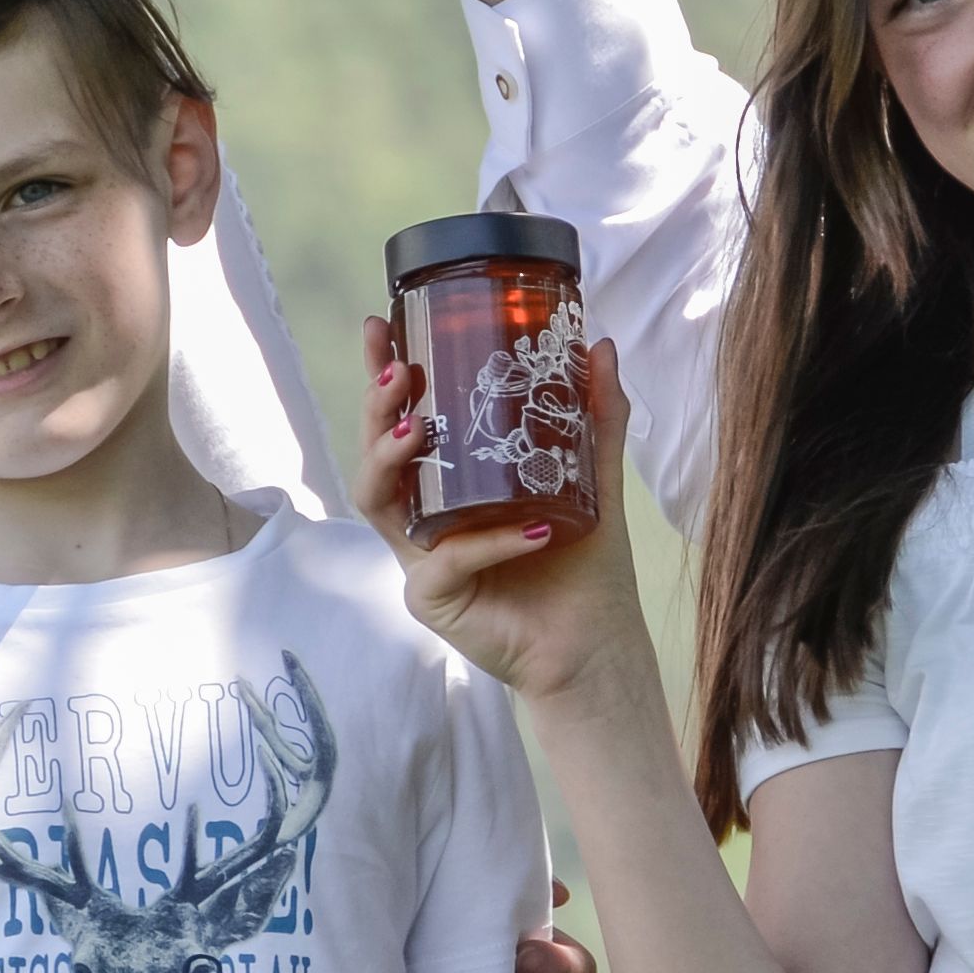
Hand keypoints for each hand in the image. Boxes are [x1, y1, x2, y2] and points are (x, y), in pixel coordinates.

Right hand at [353, 323, 656, 708]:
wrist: (595, 646)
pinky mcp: (432, 600)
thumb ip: (596, 417)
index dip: (384, 375)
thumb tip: (599, 345)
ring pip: (378, 501)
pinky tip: (530, 530)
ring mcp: (421, 558)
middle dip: (375, 408)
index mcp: (451, 484)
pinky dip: (485, 542)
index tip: (383, 326)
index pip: (404, 419)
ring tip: (417, 429)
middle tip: (395, 374)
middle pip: (375, 453)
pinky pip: (444, 561)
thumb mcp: (594, 480)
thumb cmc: (585, 567)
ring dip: (390, 460)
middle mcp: (426, 517)